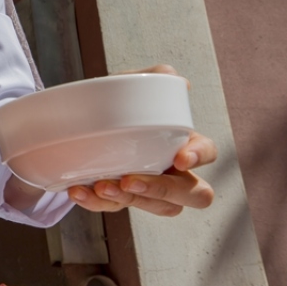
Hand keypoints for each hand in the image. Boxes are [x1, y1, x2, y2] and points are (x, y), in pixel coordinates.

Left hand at [66, 65, 216, 215]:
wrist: (79, 119)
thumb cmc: (120, 103)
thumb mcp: (133, 86)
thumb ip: (154, 77)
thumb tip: (174, 79)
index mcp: (183, 141)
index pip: (208, 151)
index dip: (199, 157)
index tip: (180, 158)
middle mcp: (174, 171)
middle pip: (194, 194)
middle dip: (163, 190)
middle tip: (130, 179)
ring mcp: (149, 189)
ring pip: (156, 207)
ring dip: (128, 199)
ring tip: (100, 186)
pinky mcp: (122, 199)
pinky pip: (115, 208)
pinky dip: (96, 203)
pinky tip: (78, 190)